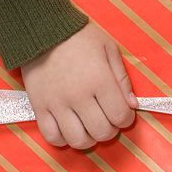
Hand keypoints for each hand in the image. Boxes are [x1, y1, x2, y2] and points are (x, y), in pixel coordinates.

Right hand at [20, 19, 137, 149]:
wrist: (43, 30)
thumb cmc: (80, 37)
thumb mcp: (109, 49)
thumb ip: (122, 78)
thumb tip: (132, 105)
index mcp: (100, 80)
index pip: (120, 116)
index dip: (126, 118)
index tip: (123, 112)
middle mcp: (79, 96)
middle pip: (101, 132)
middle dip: (110, 129)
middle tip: (108, 118)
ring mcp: (57, 104)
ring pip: (78, 141)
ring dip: (89, 139)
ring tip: (90, 126)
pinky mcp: (39, 108)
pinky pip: (52, 138)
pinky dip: (64, 139)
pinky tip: (69, 128)